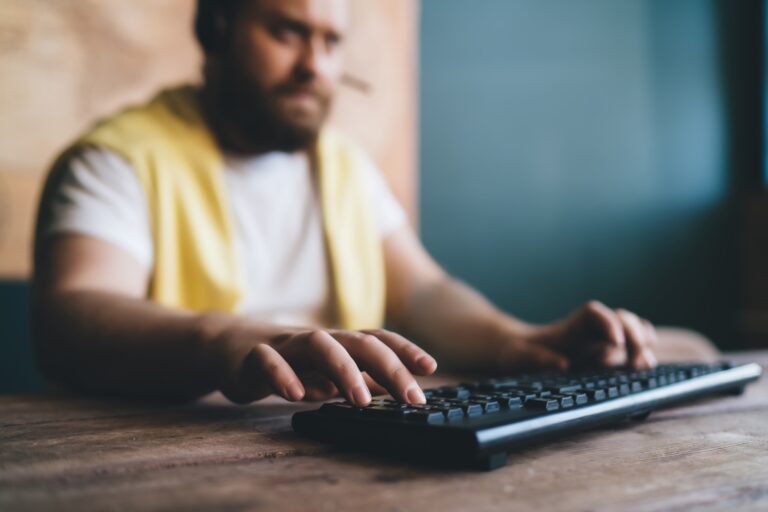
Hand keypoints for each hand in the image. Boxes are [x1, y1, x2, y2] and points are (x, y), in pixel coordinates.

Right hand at [201, 319, 437, 405]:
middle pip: (357, 341)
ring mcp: (285, 344)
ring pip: (319, 345)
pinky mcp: (253, 356)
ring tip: (360, 400)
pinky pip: (269, 361)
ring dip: (343, 370)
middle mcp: (316, 339)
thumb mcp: (323, 370)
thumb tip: (391, 389)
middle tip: (411, 396)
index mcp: (335, 342)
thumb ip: (354, 378)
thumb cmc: (283, 360)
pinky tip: (297, 396)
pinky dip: (284, 376)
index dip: (404, 350)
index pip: (376, 339)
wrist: (224, 346)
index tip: (430, 368)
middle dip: (389, 366)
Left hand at [494, 301, 657, 372]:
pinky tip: (647, 363)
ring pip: (630, 329)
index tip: (615, 343)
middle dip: (633, 335)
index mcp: (569, 327)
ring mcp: (599, 340)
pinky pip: (630, 346)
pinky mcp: (604, 354)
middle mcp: (588, 330)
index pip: (594, 313)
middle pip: (619, 318)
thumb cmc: (518, 355)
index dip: (608, 323)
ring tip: (645, 364)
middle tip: (637, 362)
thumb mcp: (518, 357)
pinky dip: (642, 350)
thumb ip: (537, 358)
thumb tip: (562, 364)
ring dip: (642, 342)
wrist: (520, 356)